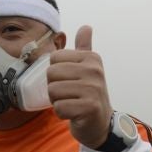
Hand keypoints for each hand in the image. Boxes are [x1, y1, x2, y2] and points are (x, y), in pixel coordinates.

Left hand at [47, 26, 112, 148]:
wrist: (101, 124)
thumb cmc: (89, 95)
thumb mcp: (89, 69)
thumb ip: (85, 48)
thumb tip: (86, 27)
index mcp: (91, 58)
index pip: (54, 58)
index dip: (56, 74)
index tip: (70, 82)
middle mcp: (94, 71)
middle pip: (51, 74)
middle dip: (55, 88)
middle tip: (70, 95)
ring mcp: (93, 89)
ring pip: (53, 91)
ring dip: (58, 102)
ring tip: (72, 104)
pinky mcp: (89, 108)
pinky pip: (59, 108)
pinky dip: (62, 114)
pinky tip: (74, 114)